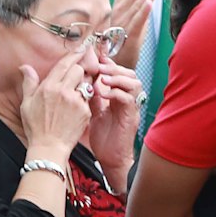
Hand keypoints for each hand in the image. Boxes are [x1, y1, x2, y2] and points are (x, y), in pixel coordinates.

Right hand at [20, 52, 89, 157]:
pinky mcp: (85, 112)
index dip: (74, 55)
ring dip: (83, 85)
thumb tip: (25, 67)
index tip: (81, 49)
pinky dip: (84, 100)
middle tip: (76, 76)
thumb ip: (29, 83)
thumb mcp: (27, 104)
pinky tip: (77, 108)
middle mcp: (64, 92)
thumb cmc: (36, 127)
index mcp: (49, 87)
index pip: (65, 64)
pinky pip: (88, 99)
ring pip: (86, 83)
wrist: (49, 147)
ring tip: (76, 93)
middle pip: (79, 70)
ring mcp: (76, 102)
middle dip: (79, 70)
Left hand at [88, 56, 143, 190]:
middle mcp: (127, 100)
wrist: (111, 159)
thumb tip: (81, 81)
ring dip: (117, 77)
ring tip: (102, 79)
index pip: (117, 73)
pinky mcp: (131, 117)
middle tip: (99, 66)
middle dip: (114, 67)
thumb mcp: (93, 112)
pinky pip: (128, 99)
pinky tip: (103, 93)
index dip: (108, 63)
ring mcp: (131, 108)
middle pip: (129, 73)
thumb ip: (91, 96)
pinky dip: (116, 92)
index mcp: (118, 96)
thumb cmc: (103, 138)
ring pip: (133, 82)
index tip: (95, 57)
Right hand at [111, 0, 169, 69]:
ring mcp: (122, 25)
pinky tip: (150, 3)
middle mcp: (118, 13)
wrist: (114, 67)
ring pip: (136, 5)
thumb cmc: (124, 41)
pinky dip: (142, 12)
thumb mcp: (134, 18)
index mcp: (119, 6)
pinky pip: (136, 23)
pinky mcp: (127, 38)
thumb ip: (141, 1)